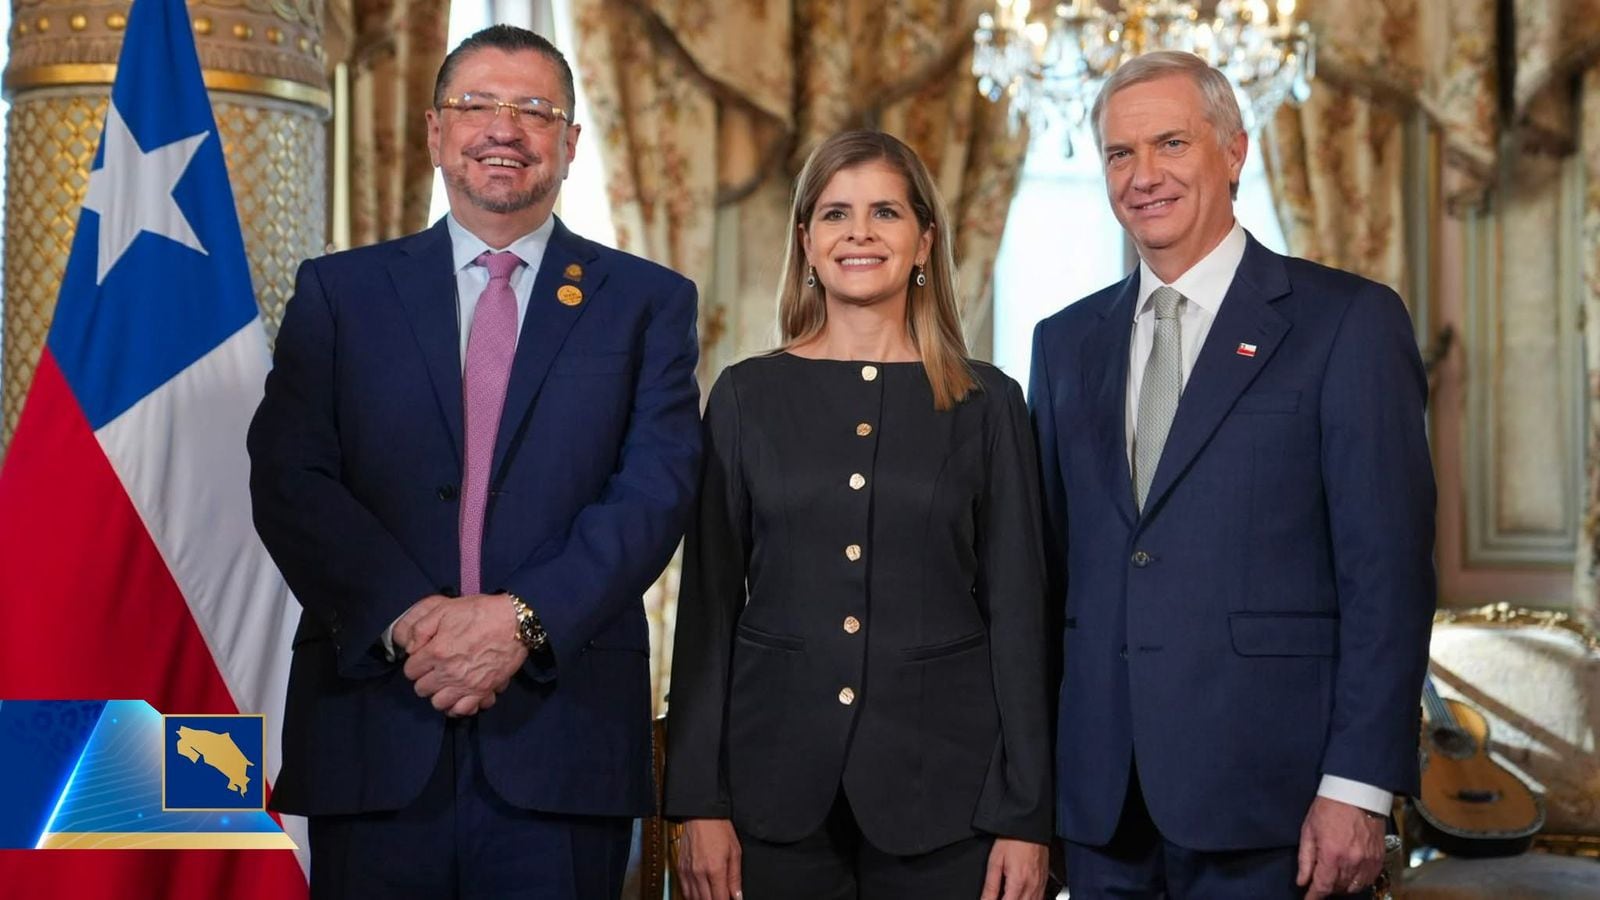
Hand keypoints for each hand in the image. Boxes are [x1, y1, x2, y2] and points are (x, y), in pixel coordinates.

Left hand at [402, 593, 526, 715]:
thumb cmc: (480, 613)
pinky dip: (458, 706)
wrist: (514, 622)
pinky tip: (460, 695)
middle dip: (425, 679)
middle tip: (434, 669)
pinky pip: (462, 710)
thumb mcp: (444, 610)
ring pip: (438, 704)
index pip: (410, 671)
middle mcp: (448, 673)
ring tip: (446, 683)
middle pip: (421, 689)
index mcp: (436, 652)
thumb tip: (410, 648)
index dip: (415, 663)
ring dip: (439, 694)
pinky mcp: (483, 691)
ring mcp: (466, 685)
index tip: (423, 657)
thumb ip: (420, 628)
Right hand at [676, 818, 741, 899]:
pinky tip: (700, 894)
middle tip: (722, 898)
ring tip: (712, 896)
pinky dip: (692, 896)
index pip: (720, 899)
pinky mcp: (680, 868)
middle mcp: (699, 873)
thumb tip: (737, 896)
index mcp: (715, 869)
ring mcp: (688, 871)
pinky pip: (685, 890)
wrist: (700, 814)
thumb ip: (735, 878)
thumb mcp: (735, 852)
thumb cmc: (719, 828)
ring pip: (694, 899)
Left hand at [980, 837, 1048, 899]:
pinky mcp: (1045, 881)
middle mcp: (1032, 887)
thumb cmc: (1013, 840)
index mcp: (1018, 883)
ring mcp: (1040, 885)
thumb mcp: (995, 861)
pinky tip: (1021, 896)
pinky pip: (1039, 899)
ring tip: (1009, 895)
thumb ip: (990, 886)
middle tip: (1000, 895)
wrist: (1030, 826)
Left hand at [1297, 796, 1385, 898]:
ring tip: (1334, 876)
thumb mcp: (1308, 830)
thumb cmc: (1328, 807)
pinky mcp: (1379, 857)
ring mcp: (1368, 860)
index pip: (1322, 886)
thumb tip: (1302, 881)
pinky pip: (1369, 879)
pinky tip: (1351, 874)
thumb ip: (1305, 859)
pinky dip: (1359, 881)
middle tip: (1319, 881)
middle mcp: (1352, 861)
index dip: (1313, 897)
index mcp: (1331, 855)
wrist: (1357, 792)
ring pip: (1354, 887)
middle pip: (1338, 888)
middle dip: (1327, 888)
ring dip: (1342, 886)